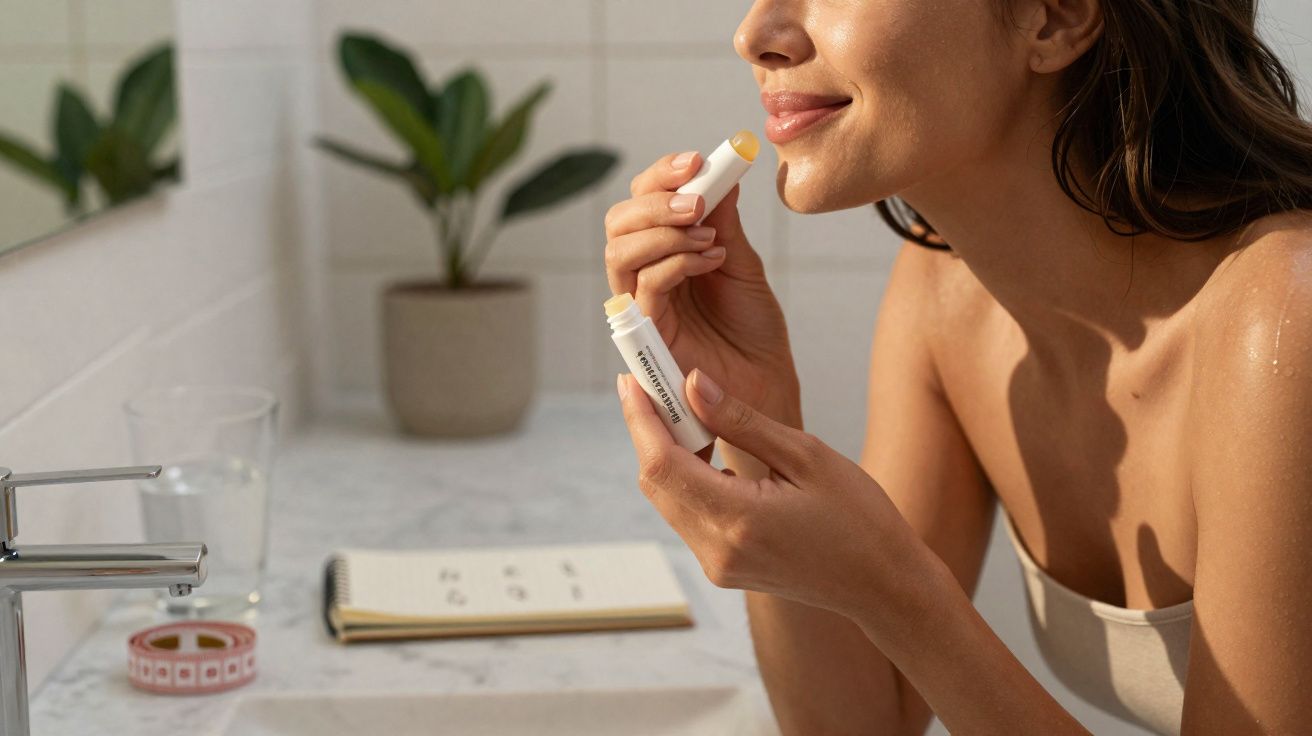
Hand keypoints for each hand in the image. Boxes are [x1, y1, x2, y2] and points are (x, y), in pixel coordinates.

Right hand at [604, 151, 798, 422]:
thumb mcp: (741, 263)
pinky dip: (676, 262)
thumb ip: (723, 222)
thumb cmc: (753, 331)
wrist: (766, 384)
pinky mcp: (648, 334)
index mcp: (663, 253)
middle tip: (696, 200)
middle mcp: (644, 276)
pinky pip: (644, 286)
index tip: (696, 160)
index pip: (641, 202)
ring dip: (662, 231)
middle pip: (618, 222)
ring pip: (619, 252)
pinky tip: (711, 259)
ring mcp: (642, 305)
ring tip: (708, 236)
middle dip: (654, 200)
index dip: (661, 176)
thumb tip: (718, 173)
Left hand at [616, 368, 921, 617]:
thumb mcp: (807, 456)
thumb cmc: (860, 517)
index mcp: (738, 520)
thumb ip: (742, 422)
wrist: (883, 584)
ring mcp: (718, 564)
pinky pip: (688, 516)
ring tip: (685, 410)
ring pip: (667, 499)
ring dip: (668, 454)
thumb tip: (693, 383)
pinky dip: (687, 479)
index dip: (641, 418)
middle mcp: (717, 550)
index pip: (662, 463)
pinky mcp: (723, 568)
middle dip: (649, 431)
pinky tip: (708, 450)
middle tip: (656, 385)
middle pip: (655, 482)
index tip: (632, 380)